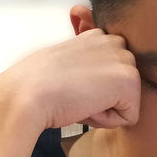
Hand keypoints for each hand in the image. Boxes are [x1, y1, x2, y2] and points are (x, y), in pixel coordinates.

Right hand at [0, 28, 141, 130]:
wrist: (27, 94)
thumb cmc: (35, 85)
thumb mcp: (63, 63)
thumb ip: (83, 63)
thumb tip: (91, 79)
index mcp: (98, 36)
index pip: (111, 75)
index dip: (91, 88)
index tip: (68, 84)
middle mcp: (114, 42)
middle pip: (123, 89)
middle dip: (102, 99)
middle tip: (72, 94)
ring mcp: (124, 59)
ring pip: (127, 102)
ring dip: (104, 110)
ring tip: (77, 99)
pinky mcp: (129, 80)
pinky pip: (129, 117)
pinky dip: (106, 121)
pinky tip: (85, 107)